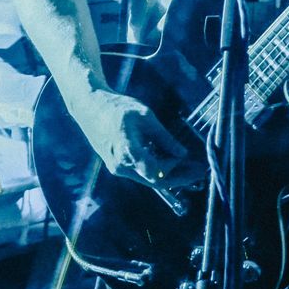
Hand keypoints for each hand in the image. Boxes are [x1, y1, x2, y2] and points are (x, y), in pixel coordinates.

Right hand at [69, 88, 201, 215]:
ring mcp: (117, 168)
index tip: (189, 159)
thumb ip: (164, 137)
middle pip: (155, 180)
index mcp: (127, 150)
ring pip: (148, 178)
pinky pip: (140, 173)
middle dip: (179, 177)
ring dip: (170, 174)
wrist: (89, 107)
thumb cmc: (117, 108)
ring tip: (189, 167)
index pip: (156, 172)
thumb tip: (182, 153)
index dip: (175, 169)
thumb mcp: (145, 116)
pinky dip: (157, 169)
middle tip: (199, 171)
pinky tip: (171, 162)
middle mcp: (121, 165)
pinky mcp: (117, 166)